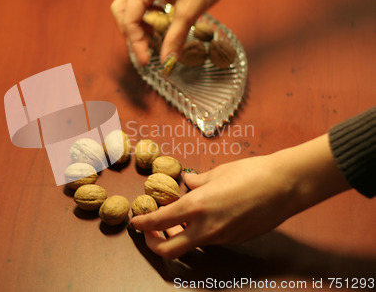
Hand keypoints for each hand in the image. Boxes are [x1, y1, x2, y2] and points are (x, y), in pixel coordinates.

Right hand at [111, 0, 242, 64]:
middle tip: (145, 48)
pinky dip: (146, 10)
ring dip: (138, 21)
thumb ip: (174, 38)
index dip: (136, 44)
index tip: (146, 61)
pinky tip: (161, 17)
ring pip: (129, 2)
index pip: (129, 21)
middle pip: (121, 10)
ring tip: (154, 35)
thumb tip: (167, 61)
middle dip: (131, 32)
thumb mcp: (190, 12)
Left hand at [129, 134, 349, 258]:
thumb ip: (197, 182)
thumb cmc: (251, 173)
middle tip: (150, 232)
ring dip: (178, 237)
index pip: (160, 221)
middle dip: (154, 243)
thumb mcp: (218, 172)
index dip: (143, 224)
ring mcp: (222, 238)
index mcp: (197, 206)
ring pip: (191, 245)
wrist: (286, 185)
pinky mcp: (236, 241)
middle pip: (170, 250)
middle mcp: (207, 228)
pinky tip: (204, 217)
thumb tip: (187, 183)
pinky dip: (199, 232)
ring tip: (176, 222)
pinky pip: (210, 240)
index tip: (135, 222)